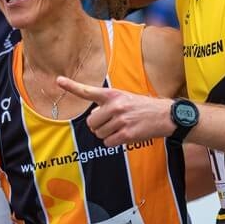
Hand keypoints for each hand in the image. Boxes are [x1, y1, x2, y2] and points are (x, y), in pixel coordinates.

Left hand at [56, 76, 174, 146]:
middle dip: (98, 126)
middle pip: (91, 122)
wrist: (166, 116)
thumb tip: (92, 119)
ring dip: (108, 134)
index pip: (88, 90)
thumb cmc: (143, 107)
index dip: (72, 86)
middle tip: (113, 122)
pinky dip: (114, 142)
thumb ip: (108, 104)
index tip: (58, 80)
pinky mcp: (126, 134)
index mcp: (112, 95)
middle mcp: (115, 106)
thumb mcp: (125, 97)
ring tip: (122, 127)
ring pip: (99, 134)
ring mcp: (121, 120)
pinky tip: (125, 135)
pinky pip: (108, 142)